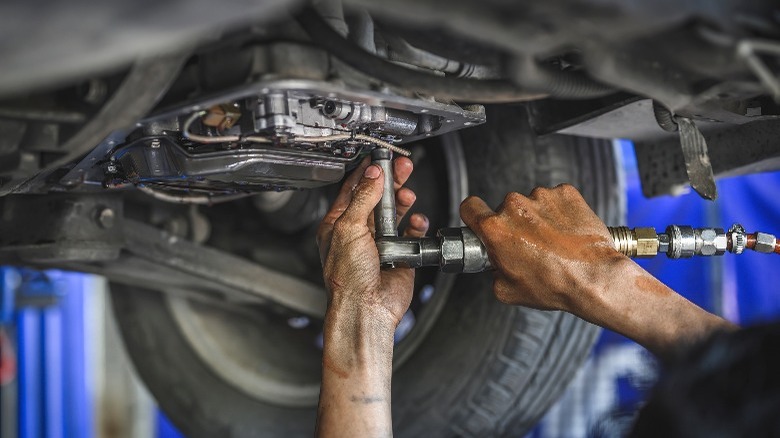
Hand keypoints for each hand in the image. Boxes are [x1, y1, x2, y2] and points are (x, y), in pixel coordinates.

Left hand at [316, 156, 428, 326]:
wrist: (366, 308)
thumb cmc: (348, 279)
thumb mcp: (349, 229)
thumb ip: (362, 198)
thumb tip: (372, 175)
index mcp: (338, 225)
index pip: (352, 190)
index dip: (367, 172)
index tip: (379, 158)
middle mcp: (358, 233)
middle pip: (376, 198)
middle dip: (390, 182)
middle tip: (403, 168)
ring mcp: (379, 244)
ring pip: (395, 213)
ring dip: (402, 201)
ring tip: (408, 194)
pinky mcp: (399, 254)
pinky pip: (411, 233)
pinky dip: (415, 224)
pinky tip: (415, 220)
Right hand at [460, 184, 623, 311]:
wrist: (595, 277)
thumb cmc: (555, 285)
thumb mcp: (507, 290)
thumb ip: (493, 270)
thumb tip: (496, 263)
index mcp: (496, 229)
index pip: (469, 207)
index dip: (473, 215)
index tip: (481, 220)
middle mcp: (515, 207)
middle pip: (505, 209)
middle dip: (514, 224)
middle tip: (530, 246)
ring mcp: (542, 196)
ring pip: (532, 203)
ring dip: (538, 218)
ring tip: (554, 241)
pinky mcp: (566, 193)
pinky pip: (555, 199)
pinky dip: (560, 211)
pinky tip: (567, 231)